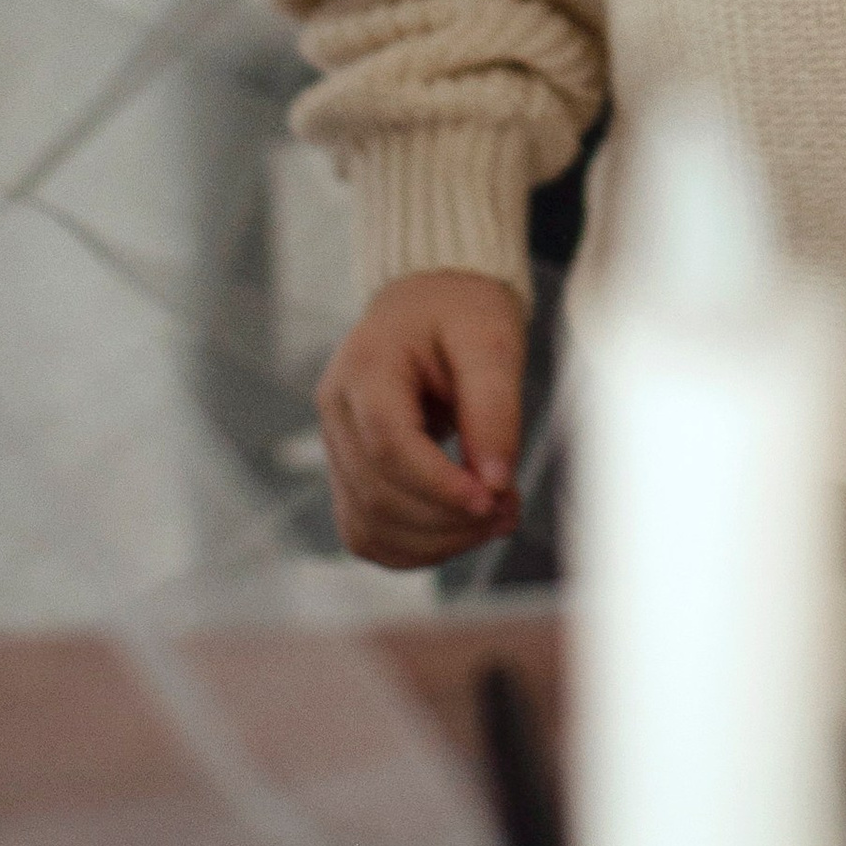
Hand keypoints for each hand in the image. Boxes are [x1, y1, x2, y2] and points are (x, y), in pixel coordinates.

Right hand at [315, 270, 527, 566]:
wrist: (432, 298)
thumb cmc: (461, 310)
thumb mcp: (491, 339)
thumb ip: (493, 407)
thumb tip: (495, 482)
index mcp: (365, 365)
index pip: (388, 444)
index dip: (438, 484)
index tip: (493, 500)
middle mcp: (336, 408)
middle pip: (377, 492)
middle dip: (447, 519)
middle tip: (509, 511)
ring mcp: (335, 444)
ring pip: (368, 524)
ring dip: (434, 542)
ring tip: (494, 521)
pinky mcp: (348, 471)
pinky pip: (367, 531)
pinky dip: (413, 546)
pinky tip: (459, 531)